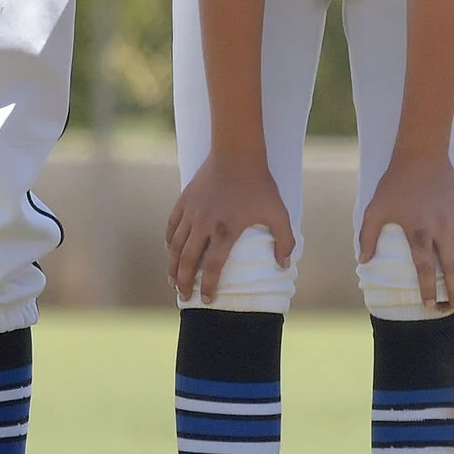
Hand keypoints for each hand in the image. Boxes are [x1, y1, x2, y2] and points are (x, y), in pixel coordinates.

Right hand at [167, 150, 295, 302]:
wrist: (236, 153)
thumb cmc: (259, 184)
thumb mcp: (279, 212)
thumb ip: (284, 240)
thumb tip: (284, 265)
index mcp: (226, 231)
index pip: (213, 267)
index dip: (209, 286)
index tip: (207, 300)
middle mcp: (204, 224)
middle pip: (188, 261)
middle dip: (184, 282)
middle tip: (183, 295)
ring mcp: (191, 212)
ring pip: (175, 246)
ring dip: (172, 266)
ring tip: (173, 279)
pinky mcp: (184, 201)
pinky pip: (171, 226)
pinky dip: (169, 242)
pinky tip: (170, 251)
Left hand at [359, 152, 453, 308]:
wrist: (421, 155)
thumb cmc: (395, 183)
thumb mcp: (374, 209)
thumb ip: (368, 237)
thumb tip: (363, 262)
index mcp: (418, 231)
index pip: (426, 268)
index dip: (428, 289)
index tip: (429, 304)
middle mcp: (441, 228)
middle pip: (453, 267)